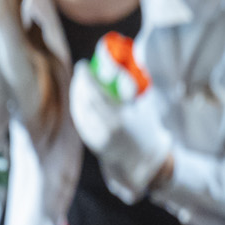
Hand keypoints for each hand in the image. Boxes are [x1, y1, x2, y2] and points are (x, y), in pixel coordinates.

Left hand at [69, 63, 173, 197]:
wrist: (146, 159)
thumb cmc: (147, 128)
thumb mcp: (142, 108)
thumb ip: (129, 91)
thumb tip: (117, 69)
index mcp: (120, 119)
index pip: (96, 94)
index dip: (86, 78)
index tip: (83, 65)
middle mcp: (105, 129)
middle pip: (84, 101)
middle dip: (80, 84)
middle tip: (81, 72)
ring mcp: (97, 138)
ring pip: (79, 112)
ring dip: (77, 95)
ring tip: (80, 84)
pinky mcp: (93, 144)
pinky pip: (81, 122)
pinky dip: (79, 108)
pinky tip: (80, 100)